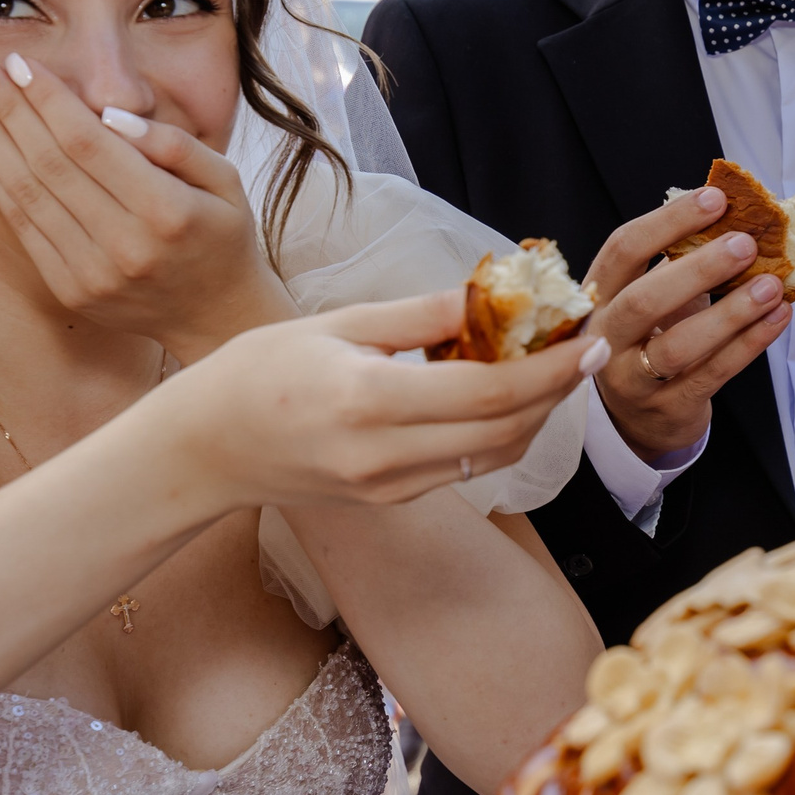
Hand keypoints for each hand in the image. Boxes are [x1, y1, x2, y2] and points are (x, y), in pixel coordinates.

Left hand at [0, 51, 297, 362]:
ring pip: (28, 194)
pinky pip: (23, 227)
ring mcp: (92, 273)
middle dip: (7, 110)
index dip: (48, 100)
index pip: (89, 144)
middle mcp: (125, 245)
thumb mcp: (225, 179)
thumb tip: (110, 115)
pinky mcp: (70, 289)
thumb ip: (173, 144)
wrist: (218, 317)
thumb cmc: (223, 234)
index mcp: (167, 212)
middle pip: (50, 164)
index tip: (18, 63)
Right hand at [156, 290, 607, 510]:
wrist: (203, 450)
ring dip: (536, 414)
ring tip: (554, 364)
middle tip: (587, 345)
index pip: (490, 392)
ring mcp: (388, 487)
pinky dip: (499, 432)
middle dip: (558, 389)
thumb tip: (487, 295)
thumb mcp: (335, 324)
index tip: (591, 337)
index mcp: (369, 401)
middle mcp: (384, 456)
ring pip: (494, 456)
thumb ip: (417, 316)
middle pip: (506, 430)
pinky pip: (464, 468)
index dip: (552, 369)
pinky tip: (504, 393)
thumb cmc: (256, 372)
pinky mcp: (389, 500)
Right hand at [580, 186, 792, 460]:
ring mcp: (633, 379)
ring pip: (678, 346)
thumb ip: (681, 261)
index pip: (623, 249)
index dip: (668, 221)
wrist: (638, 418)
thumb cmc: (650, 338)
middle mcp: (607, 338)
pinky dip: (749, 343)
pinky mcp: (668, 408)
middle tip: (745, 244)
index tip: (715, 199)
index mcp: (600, 295)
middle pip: (643, 301)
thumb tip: (736, 216)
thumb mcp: (654, 296)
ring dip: (730, 313)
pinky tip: (778, 318)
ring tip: (770, 286)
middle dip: (698, 269)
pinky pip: (712, 374)